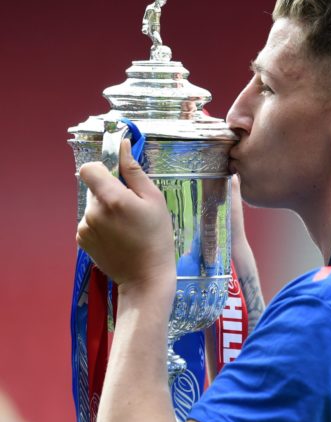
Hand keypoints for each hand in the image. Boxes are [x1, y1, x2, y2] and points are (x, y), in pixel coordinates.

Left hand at [76, 139, 175, 289]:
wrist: (145, 276)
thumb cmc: (156, 236)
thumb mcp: (154, 200)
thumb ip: (135, 171)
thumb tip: (123, 145)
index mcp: (112, 198)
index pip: (90, 168)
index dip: (103, 169)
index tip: (118, 179)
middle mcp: (93, 211)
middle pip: (94, 187)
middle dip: (110, 192)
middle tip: (131, 209)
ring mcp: (84, 227)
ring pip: (92, 205)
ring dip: (105, 209)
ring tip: (126, 227)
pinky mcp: (81, 240)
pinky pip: (89, 221)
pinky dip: (101, 224)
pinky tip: (117, 236)